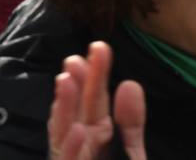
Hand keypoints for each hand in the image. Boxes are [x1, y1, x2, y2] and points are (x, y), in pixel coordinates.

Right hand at [48, 42, 146, 159]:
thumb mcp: (130, 152)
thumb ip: (131, 123)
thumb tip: (130, 83)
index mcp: (94, 131)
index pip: (95, 96)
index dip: (97, 73)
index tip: (99, 47)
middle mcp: (79, 140)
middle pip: (77, 109)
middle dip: (75, 85)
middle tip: (74, 60)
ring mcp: (70, 157)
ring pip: (64, 131)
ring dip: (65, 107)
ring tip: (65, 81)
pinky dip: (72, 147)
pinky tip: (79, 130)